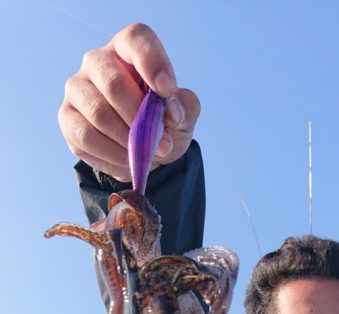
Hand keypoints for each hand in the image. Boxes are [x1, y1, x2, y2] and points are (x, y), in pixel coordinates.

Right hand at [58, 23, 200, 180]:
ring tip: (145, 156)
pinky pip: (86, 137)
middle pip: (113, 83)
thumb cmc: (161, 124)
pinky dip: (111, 155)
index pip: (135, 39)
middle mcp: (97, 61)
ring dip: (127, 141)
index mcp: (128, 50)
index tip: (167, 89)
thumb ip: (186, 107)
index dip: (151, 62)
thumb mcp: (183, 116)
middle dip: (140, 120)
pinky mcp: (67, 117)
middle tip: (162, 144)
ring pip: (99, 113)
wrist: (139, 152)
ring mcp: (77, 88)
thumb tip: (172, 110)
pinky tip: (127, 162)